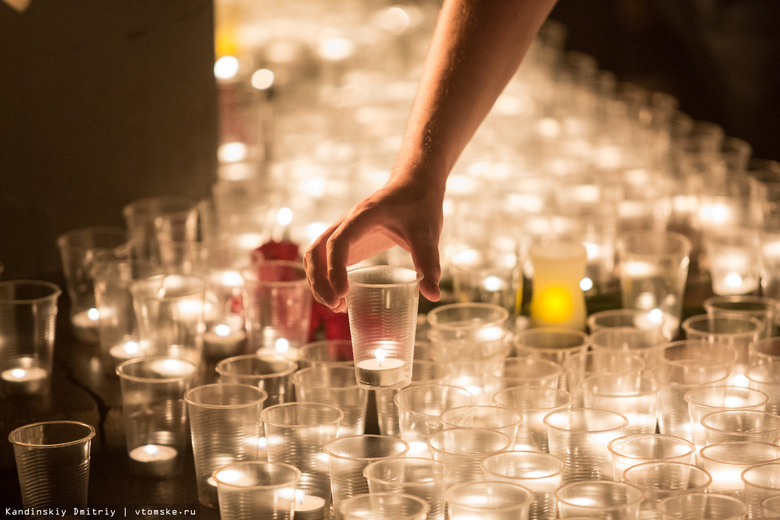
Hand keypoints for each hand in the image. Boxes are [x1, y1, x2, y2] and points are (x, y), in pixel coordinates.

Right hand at [303, 178, 443, 311]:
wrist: (414, 186)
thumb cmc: (420, 206)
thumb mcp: (428, 233)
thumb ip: (429, 262)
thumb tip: (433, 296)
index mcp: (364, 216)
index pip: (338, 242)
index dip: (335, 269)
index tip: (344, 293)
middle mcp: (346, 222)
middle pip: (316, 251)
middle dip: (319, 281)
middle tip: (337, 306)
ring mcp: (343, 231)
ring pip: (315, 256)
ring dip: (317, 282)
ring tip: (337, 307)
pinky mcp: (347, 241)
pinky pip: (324, 258)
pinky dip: (324, 278)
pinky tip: (340, 298)